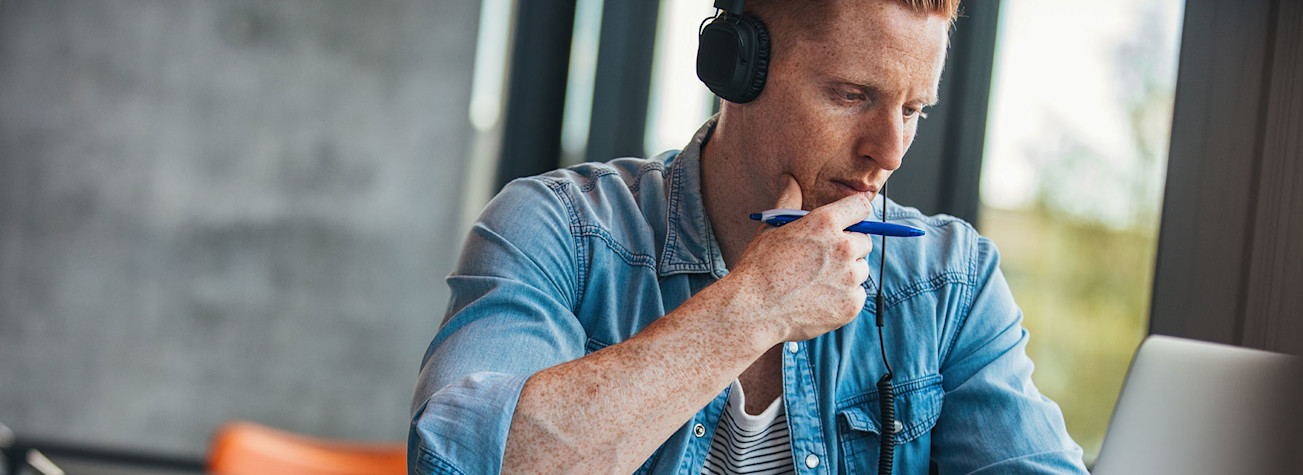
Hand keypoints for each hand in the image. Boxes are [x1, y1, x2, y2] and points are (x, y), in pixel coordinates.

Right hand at [724, 175, 874, 343]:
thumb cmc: (759, 268)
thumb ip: (788, 200)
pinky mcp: (851, 304)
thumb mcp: (772, 228)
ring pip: (861, 270)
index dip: (854, 213)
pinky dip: (844, 297)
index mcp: (826, 223)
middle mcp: (843, 248)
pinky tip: (819, 298)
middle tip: (824, 258)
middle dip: (849, 246)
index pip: (861, 206)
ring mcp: (849, 278)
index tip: (849, 222)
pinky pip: (858, 295)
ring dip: (847, 273)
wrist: (753, 310)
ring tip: (817, 281)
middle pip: (865, 241)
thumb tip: (788, 179)